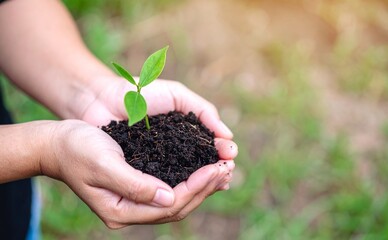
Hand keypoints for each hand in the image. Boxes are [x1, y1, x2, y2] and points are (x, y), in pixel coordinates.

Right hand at [74, 78, 236, 226]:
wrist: (59, 143)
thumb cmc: (77, 149)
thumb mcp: (104, 164)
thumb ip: (135, 185)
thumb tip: (170, 198)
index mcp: (121, 210)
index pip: (169, 205)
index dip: (196, 188)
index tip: (217, 168)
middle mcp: (131, 211)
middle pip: (178, 206)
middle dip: (205, 187)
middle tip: (228, 167)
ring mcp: (136, 202)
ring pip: (178, 200)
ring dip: (202, 185)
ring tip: (224, 169)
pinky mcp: (139, 188)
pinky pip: (172, 188)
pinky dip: (191, 179)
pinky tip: (205, 169)